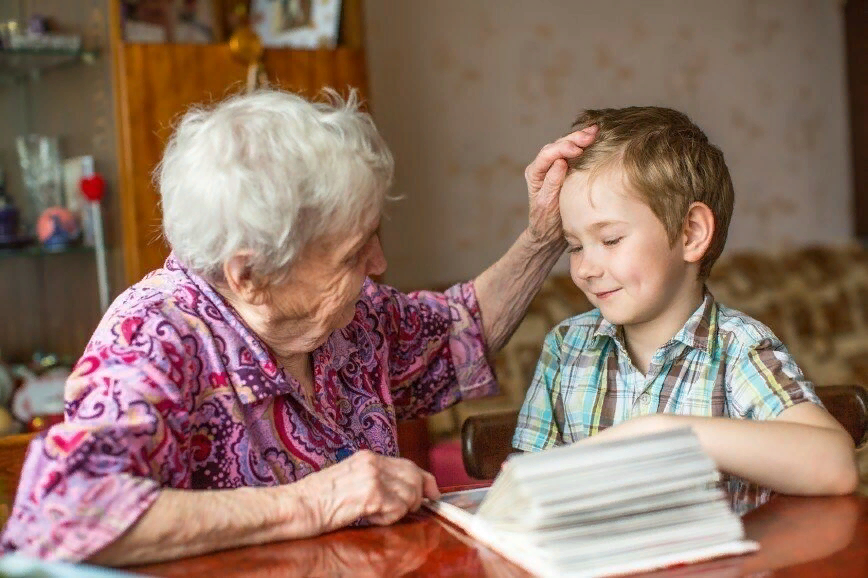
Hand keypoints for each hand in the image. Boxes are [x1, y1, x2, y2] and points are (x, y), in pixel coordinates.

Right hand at [296, 450, 440, 533]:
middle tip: (405, 511)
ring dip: (399, 510)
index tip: (432, 493)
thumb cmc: (314, 500)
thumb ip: (373, 480)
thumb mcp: (348, 480)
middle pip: (414, 476)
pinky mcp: (372, 494)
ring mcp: (373, 476)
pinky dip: (388, 519)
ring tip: (376, 515)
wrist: (294, 506)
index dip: (424, 479)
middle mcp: (372, 462)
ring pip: (410, 493)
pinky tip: (369, 518)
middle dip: (417, 496)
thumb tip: (400, 491)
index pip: (407, 464)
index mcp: (367, 457)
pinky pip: (397, 509)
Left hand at [525, 126, 597, 245]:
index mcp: (534, 173)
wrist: (551, 232)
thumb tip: (561, 162)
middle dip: (574, 138)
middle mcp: (542, 166)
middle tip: (592, 134)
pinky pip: (572, 153)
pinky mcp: (565, 169)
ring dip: (580, 138)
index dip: (562, 149)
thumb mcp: (547, 204)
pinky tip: (594, 138)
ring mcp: (553, 166)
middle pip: (556, 146)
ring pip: (565, 146)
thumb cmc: (546, 221)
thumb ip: (552, 183)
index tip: (577, 150)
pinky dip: (583, 145)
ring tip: (595, 131)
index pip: (547, 155)